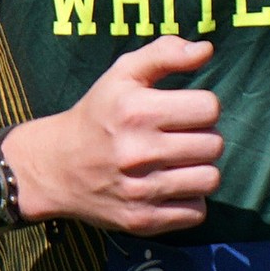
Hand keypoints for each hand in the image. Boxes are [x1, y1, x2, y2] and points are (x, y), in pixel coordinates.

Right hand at [9, 36, 220, 232]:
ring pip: (210, 180)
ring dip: (200, 169)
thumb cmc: (97, 114)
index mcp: (137, 111)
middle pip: (214, 145)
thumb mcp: (123, 74)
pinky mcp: (142, 221)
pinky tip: (170, 186)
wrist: (55, 167)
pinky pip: (196, 212)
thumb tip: (206, 49)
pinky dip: (189, 200)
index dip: (203, 106)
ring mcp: (141, 191)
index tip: (184, 110)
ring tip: (179, 162)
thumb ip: (165, 53)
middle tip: (180, 137)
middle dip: (203, 137)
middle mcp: (139, 152)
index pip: (209, 108)